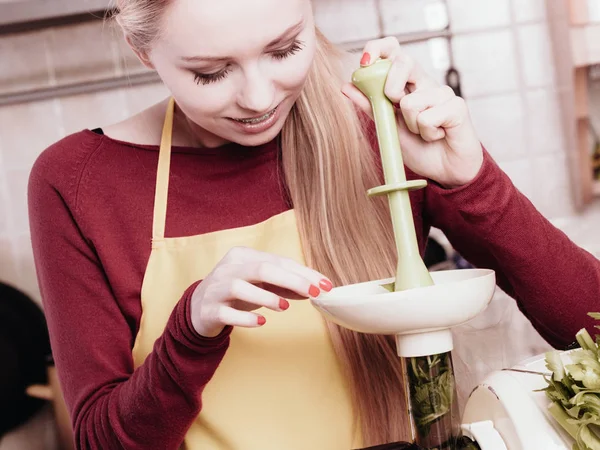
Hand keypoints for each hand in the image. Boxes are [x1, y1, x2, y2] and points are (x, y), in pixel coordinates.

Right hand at [190, 247, 332, 336]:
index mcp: (243, 256)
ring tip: (285, 307)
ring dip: (265, 296)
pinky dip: (244, 317)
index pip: (278, 261)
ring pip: (240, 287)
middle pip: (261, 269)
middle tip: (314, 293)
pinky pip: (227, 312)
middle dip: (291, 280)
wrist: (199, 309)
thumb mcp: (260, 284)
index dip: (303, 273)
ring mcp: (216, 289)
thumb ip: (285, 285)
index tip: (325, 285)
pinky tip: (261, 321)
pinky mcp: (209, 310)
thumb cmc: (236, 293)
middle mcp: (228, 268)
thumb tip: (315, 288)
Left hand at [342, 37, 483, 188]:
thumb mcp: (387, 126)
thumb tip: (345, 86)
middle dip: (391, 90)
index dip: (378, 48)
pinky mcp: (458, 106)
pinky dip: (427, 134)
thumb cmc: (418, 147)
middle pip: (403, 61)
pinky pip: (428, 118)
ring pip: (411, 102)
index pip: (393, 49)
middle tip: (398, 111)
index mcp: (406, 82)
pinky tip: (437, 136)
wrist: (444, 170)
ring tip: (424, 133)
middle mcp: (425, 82)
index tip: (364, 63)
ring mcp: (443, 92)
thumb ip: (370, 106)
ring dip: (412, 126)